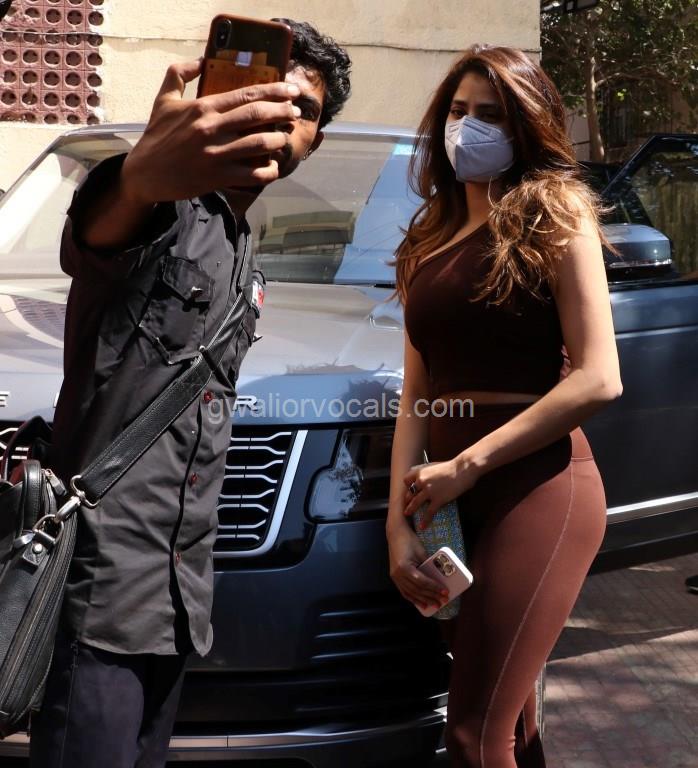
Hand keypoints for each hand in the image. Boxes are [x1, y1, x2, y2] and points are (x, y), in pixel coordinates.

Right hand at [120, 59, 301, 204]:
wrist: (145, 173)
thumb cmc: (156, 136)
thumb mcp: (164, 100)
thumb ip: (180, 74)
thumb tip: (201, 59)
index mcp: (203, 107)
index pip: (246, 94)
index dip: (274, 91)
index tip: (291, 90)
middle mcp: (212, 128)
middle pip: (257, 116)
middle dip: (282, 112)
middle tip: (295, 113)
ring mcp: (216, 154)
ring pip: (259, 144)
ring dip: (278, 140)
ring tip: (285, 138)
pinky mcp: (218, 177)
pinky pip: (253, 174)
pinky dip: (268, 170)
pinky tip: (272, 167)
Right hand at [387, 524, 448, 612]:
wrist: (396, 534)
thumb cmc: (409, 540)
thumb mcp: (421, 552)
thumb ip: (428, 566)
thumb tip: (439, 579)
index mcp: (404, 568)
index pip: (423, 582)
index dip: (434, 588)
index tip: (445, 592)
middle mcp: (398, 574)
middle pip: (417, 590)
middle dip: (431, 596)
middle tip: (443, 601)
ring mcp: (395, 576)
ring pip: (410, 593)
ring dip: (423, 600)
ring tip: (434, 605)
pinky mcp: (394, 577)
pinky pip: (404, 591)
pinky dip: (413, 598)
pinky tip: (420, 603)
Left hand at [402, 457, 479, 527]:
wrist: (462, 469)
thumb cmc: (451, 466)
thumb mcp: (434, 465)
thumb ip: (427, 472)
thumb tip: (424, 476)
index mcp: (420, 472)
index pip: (406, 480)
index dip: (407, 486)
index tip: (410, 491)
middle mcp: (421, 481)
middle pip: (409, 493)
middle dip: (407, 500)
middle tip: (407, 505)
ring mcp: (429, 491)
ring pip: (415, 503)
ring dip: (410, 510)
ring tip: (408, 514)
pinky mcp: (438, 499)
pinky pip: (428, 512)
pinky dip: (425, 520)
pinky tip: (422, 526)